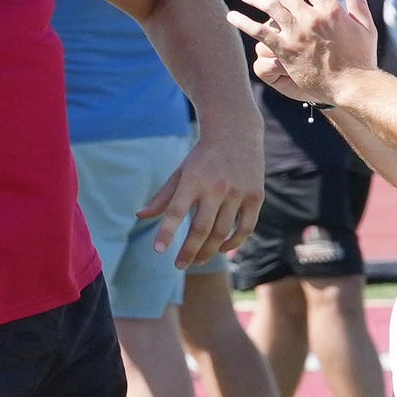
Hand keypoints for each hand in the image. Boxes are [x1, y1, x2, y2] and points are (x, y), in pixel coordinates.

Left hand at [136, 132, 263, 269]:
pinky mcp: (256, 196)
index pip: (176, 210)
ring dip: (208, 251)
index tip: (159, 250)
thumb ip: (163, 197)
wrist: (235, 131)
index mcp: (193, 179)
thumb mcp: (181, 172)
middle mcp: (216, 187)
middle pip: (201, 229)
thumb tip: (140, 217)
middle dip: (189, 252)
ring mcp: (238, 192)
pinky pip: (245, 228)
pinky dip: (234, 243)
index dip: (167, 231)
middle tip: (179, 266)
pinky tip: (221, 250)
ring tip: (196, 261)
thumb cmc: (202, 156)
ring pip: (222, 232)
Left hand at [226, 0, 378, 105]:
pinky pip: (259, 32)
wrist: (353, 85)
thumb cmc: (362, 58)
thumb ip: (357, 1)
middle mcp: (312, 17)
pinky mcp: (285, 50)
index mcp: (331, 9)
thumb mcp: (365, 25)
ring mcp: (297, 34)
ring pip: (270, 8)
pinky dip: (243, 22)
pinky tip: (231, 16)